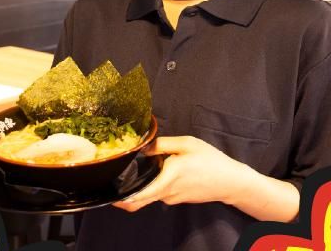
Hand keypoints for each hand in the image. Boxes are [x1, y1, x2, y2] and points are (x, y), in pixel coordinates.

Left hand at [113, 135, 253, 211]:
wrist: (231, 181)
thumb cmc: (211, 160)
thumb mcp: (186, 144)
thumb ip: (161, 144)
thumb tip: (142, 147)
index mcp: (167, 178)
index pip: (139, 196)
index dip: (121, 198)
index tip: (109, 192)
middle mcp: (167, 192)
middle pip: (140, 197)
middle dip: (126, 189)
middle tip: (118, 174)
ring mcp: (172, 198)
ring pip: (150, 191)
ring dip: (146, 181)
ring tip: (147, 163)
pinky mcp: (177, 198)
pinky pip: (160, 190)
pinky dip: (156, 182)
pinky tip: (162, 168)